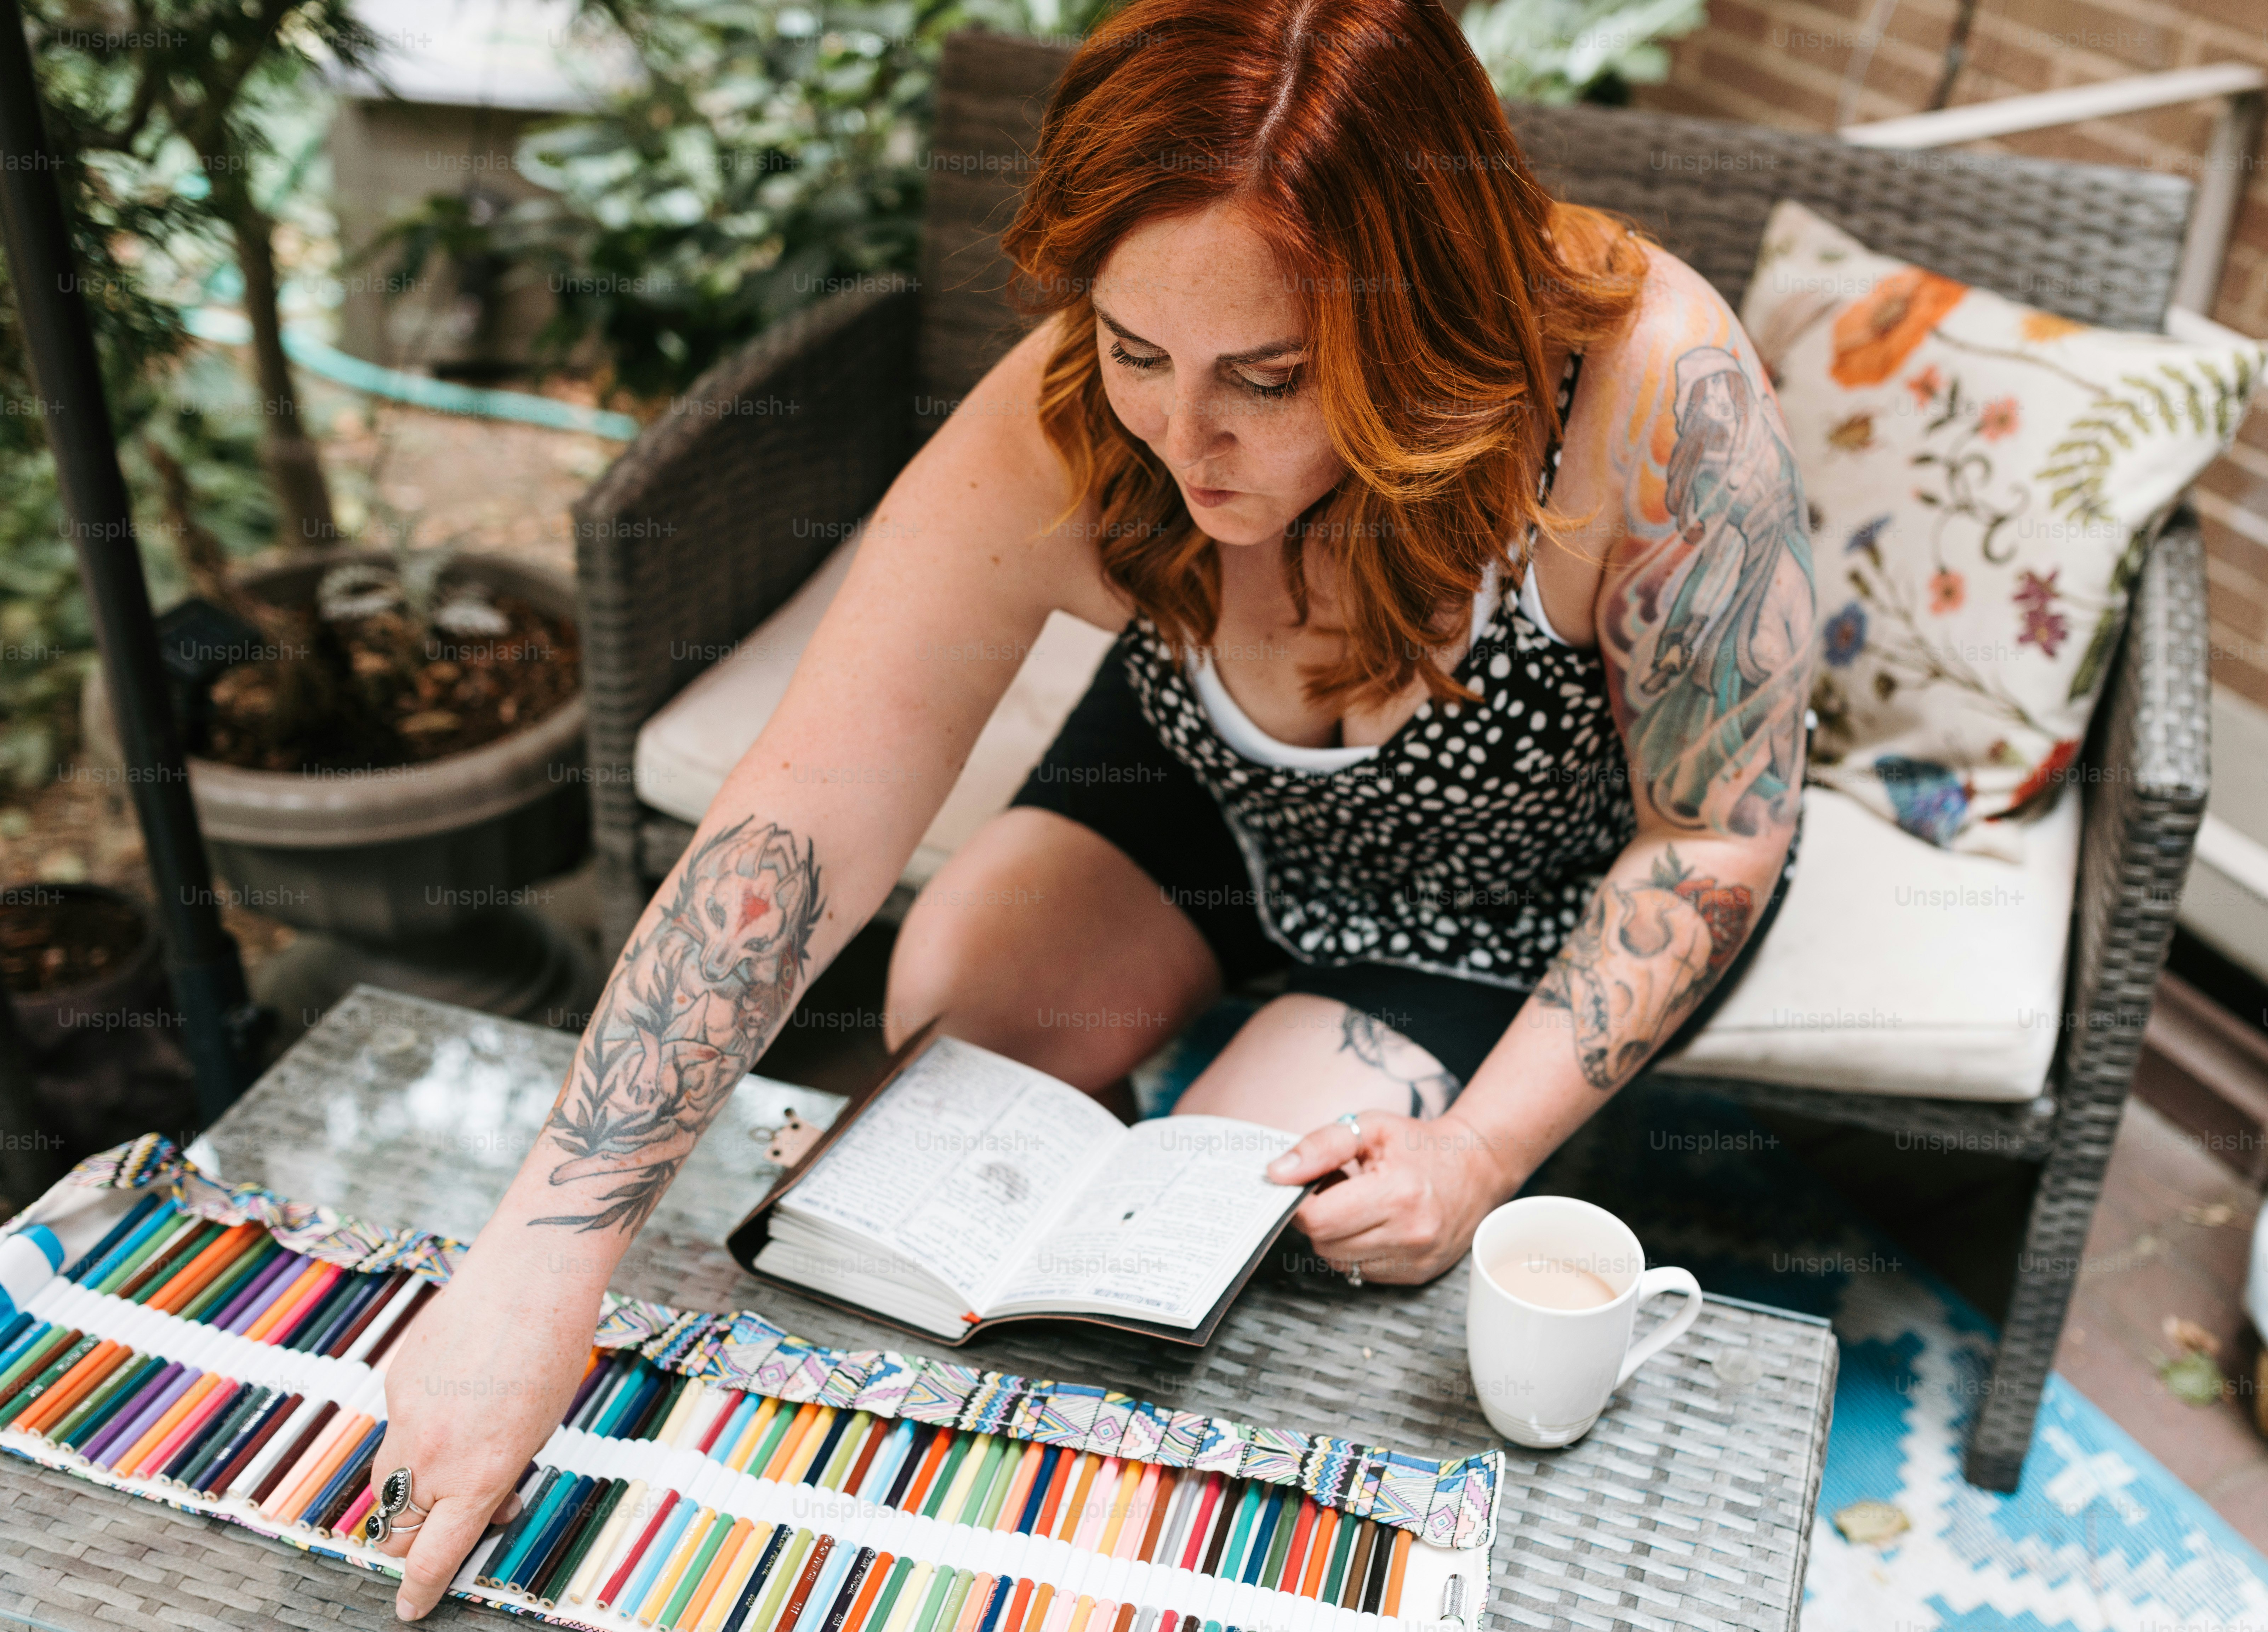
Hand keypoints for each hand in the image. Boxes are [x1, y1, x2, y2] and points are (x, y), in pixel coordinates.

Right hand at [367, 1252, 601, 1618]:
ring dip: (410, 1486)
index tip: (409, 1608)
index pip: (431, 1556)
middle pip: (396, 1526)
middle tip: (439, 1527)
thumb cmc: (552, 1352)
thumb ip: (499, 1476)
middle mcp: (432, 1453)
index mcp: (478, 1474)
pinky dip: (419, 1427)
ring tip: (457, 1454)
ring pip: (387, 1478)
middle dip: (411, 1539)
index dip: (418, 1589)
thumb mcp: (537, 1433)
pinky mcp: (395, 1381)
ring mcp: (406, 1416)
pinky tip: (458, 1391)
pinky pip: (398, 1424)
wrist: (528, 1279)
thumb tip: (482, 1503)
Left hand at [1265, 1111, 1517, 1284]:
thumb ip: (1320, 1146)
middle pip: (1324, 1244)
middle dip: (1318, 1218)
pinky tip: (1373, 1224)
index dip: (1301, 1201)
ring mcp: (1417, 1259)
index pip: (1318, 1219)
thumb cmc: (1419, 1145)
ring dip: (1336, 1236)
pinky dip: (1357, 1250)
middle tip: (1335, 1190)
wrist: (1477, 1167)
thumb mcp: (1369, 1128)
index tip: (1309, 1183)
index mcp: (1398, 1193)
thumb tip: (1276, 1173)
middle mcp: (1411, 1234)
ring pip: (1340, 1262)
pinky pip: (1363, 1272)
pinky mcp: (1418, 1275)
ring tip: (1357, 1205)